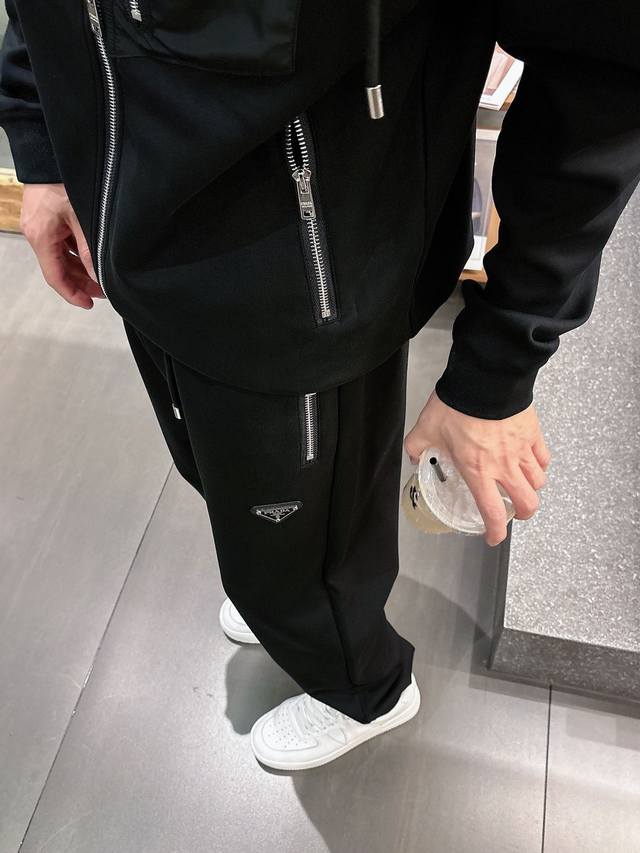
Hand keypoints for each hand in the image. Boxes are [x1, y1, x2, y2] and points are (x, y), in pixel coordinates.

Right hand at [20, 183, 103, 308]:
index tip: (88, 304)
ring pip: (62, 257)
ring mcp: (41, 227)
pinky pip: (62, 243)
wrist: (49, 152)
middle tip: (102, 292)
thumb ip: (90, 250)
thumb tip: (98, 276)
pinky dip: (76, 254)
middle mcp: (37, 234)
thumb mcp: (82, 219)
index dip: (72, 294)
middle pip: (59, 269)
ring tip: (100, 278)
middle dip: (80, 282)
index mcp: (41, 237)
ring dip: (80, 268)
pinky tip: (92, 258)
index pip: (55, 276)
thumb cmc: (63, 180)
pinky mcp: (48, 219)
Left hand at [404, 389, 550, 545]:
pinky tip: (533, 463)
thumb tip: (413, 455)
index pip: (492, 512)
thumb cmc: (458, 405)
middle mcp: (504, 466)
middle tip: (513, 513)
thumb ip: (417, 447)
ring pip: (538, 482)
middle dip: (522, 515)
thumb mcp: (426, 429)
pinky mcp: (533, 433)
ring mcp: (522, 450)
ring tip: (522, 487)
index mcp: (477, 470)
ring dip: (531, 490)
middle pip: (527, 503)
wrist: (485, 379)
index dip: (495, 531)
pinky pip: (544, 457)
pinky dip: (540, 465)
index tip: (493, 537)